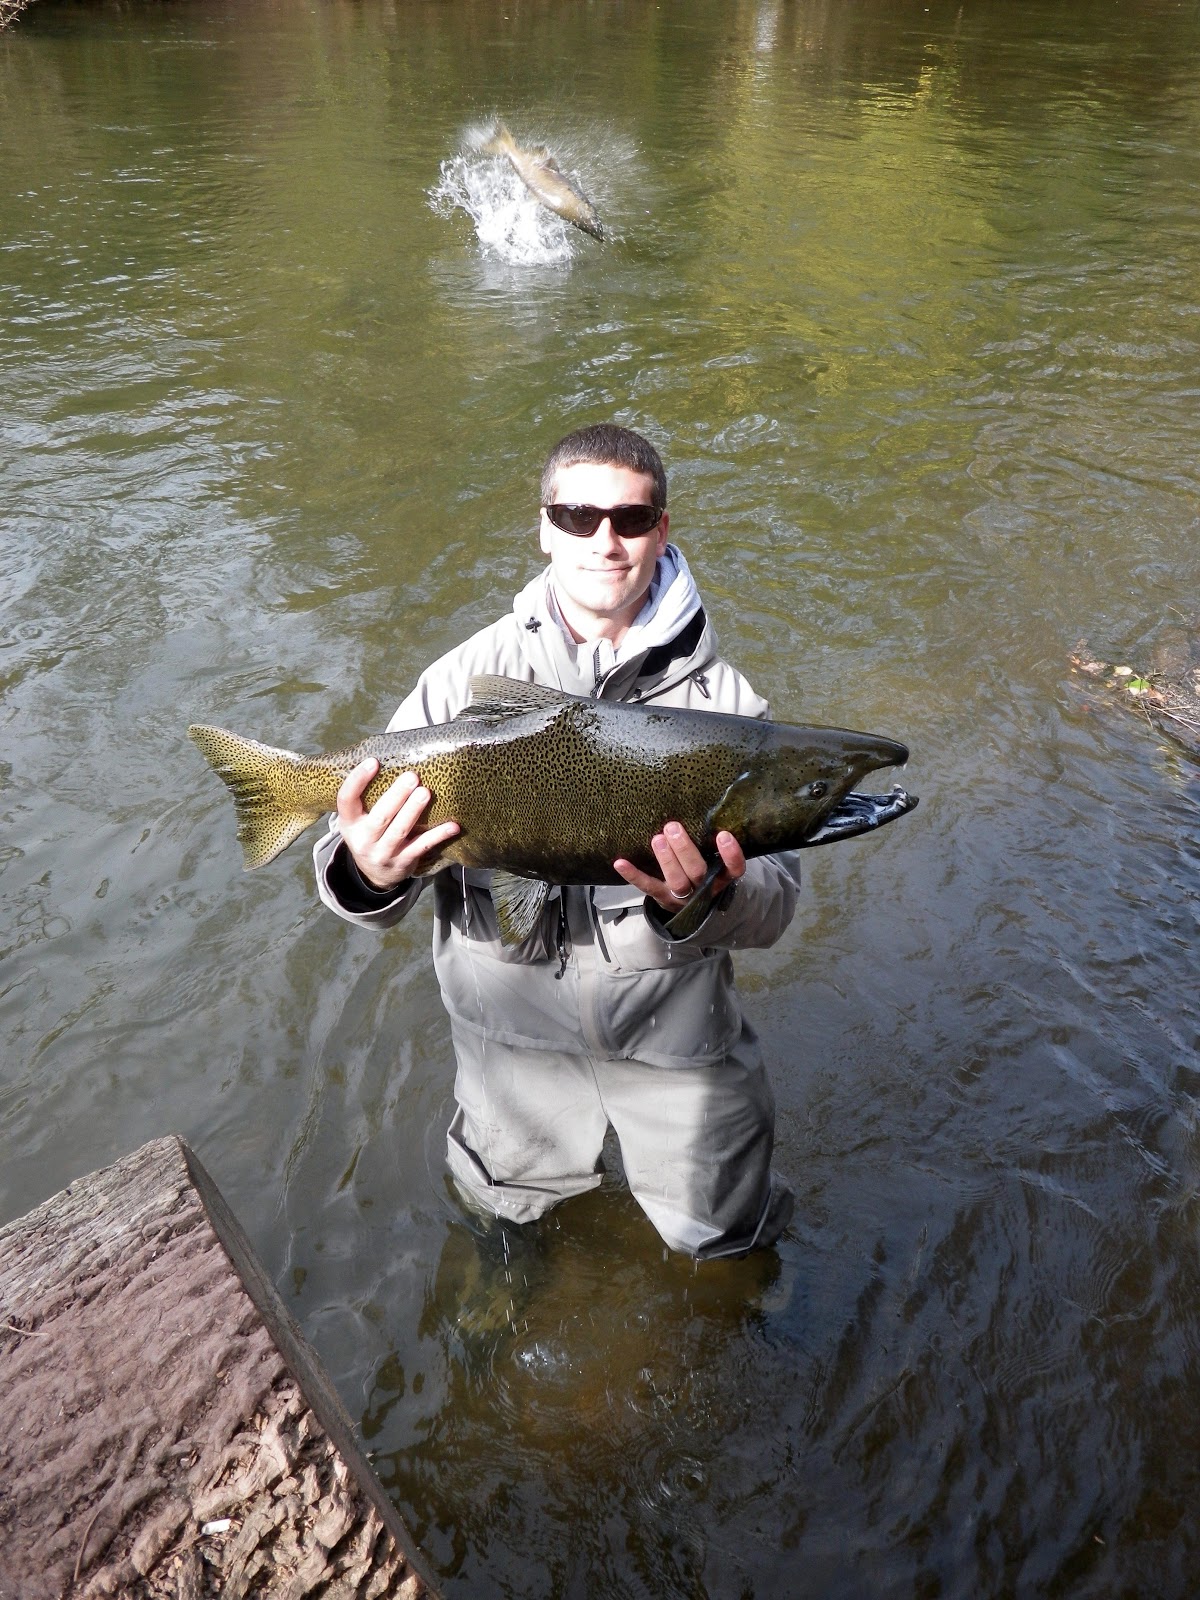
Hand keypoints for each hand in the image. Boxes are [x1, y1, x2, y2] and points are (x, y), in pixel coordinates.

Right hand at [336, 759, 459, 891]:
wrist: (373, 875)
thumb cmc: (369, 835)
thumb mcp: (358, 820)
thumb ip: (367, 798)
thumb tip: (387, 758)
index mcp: (350, 823)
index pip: (347, 800)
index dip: (357, 780)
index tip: (373, 761)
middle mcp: (364, 839)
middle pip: (380, 817)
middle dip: (396, 796)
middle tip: (412, 777)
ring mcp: (383, 853)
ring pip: (400, 831)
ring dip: (413, 811)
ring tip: (425, 793)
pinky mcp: (403, 862)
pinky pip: (422, 846)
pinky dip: (438, 835)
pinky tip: (452, 826)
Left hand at [613, 821, 744, 914]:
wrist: (692, 908)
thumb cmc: (705, 873)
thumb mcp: (715, 862)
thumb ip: (711, 843)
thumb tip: (699, 805)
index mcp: (721, 878)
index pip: (733, 869)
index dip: (730, 854)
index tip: (723, 834)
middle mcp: (704, 889)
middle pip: (697, 872)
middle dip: (685, 849)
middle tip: (672, 827)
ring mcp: (683, 896)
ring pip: (677, 881)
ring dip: (666, 860)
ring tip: (657, 839)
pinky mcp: (662, 898)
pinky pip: (647, 886)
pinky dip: (633, 875)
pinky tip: (620, 863)